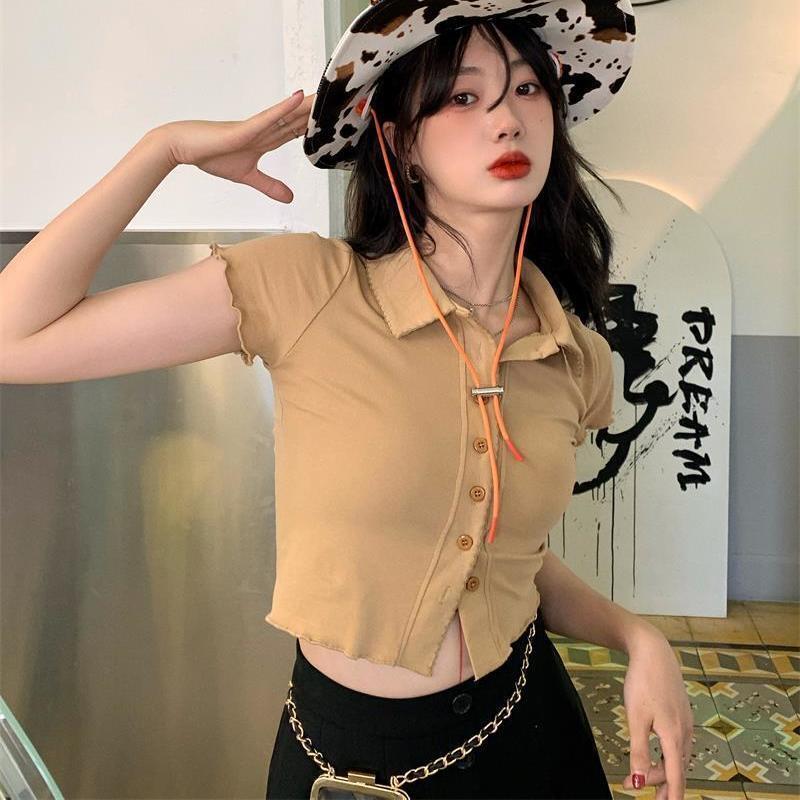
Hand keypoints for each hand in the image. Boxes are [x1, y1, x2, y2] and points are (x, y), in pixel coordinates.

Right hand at [156, 91, 315, 203]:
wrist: (185, 148)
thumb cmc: (211, 156)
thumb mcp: (248, 176)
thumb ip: (269, 185)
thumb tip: (290, 198)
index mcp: (264, 140)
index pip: (294, 132)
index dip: (312, 126)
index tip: (331, 120)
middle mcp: (263, 130)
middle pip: (296, 120)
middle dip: (316, 113)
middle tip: (338, 102)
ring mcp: (255, 127)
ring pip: (287, 114)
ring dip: (307, 105)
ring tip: (328, 94)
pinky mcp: (244, 128)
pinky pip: (268, 117)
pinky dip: (284, 108)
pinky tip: (298, 97)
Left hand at [621, 627, 693, 798]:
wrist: (653, 651)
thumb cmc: (643, 682)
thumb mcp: (636, 718)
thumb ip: (638, 751)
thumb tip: (637, 782)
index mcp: (674, 736)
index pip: (676, 777)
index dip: (672, 797)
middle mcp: (685, 732)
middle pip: (676, 768)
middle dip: (662, 785)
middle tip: (642, 793)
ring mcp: (685, 722)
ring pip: (678, 756)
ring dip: (665, 770)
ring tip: (649, 780)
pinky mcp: (681, 714)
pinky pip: (678, 744)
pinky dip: (669, 755)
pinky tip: (660, 755)